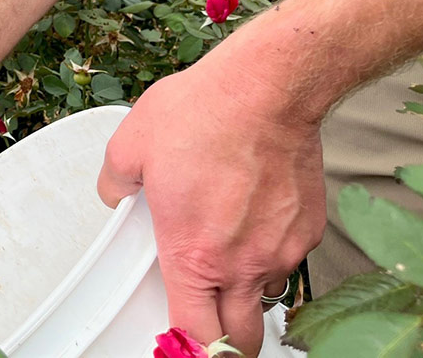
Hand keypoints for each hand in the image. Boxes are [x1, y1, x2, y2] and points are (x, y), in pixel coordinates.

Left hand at [96, 50, 324, 357]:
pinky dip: (270, 247)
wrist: (267, 89)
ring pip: (265, 292)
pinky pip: (287, 255)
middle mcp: (243, 263)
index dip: (186, 347)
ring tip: (226, 247)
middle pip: (242, 337)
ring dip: (246, 286)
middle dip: (224, 339)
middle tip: (209, 318)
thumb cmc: (202, 113)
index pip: (195, 332)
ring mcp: (281, 248)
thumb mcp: (130, 144)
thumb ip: (115, 181)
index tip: (179, 343)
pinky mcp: (309, 228)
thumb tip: (114, 194)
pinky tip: (252, 212)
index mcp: (193, 253)